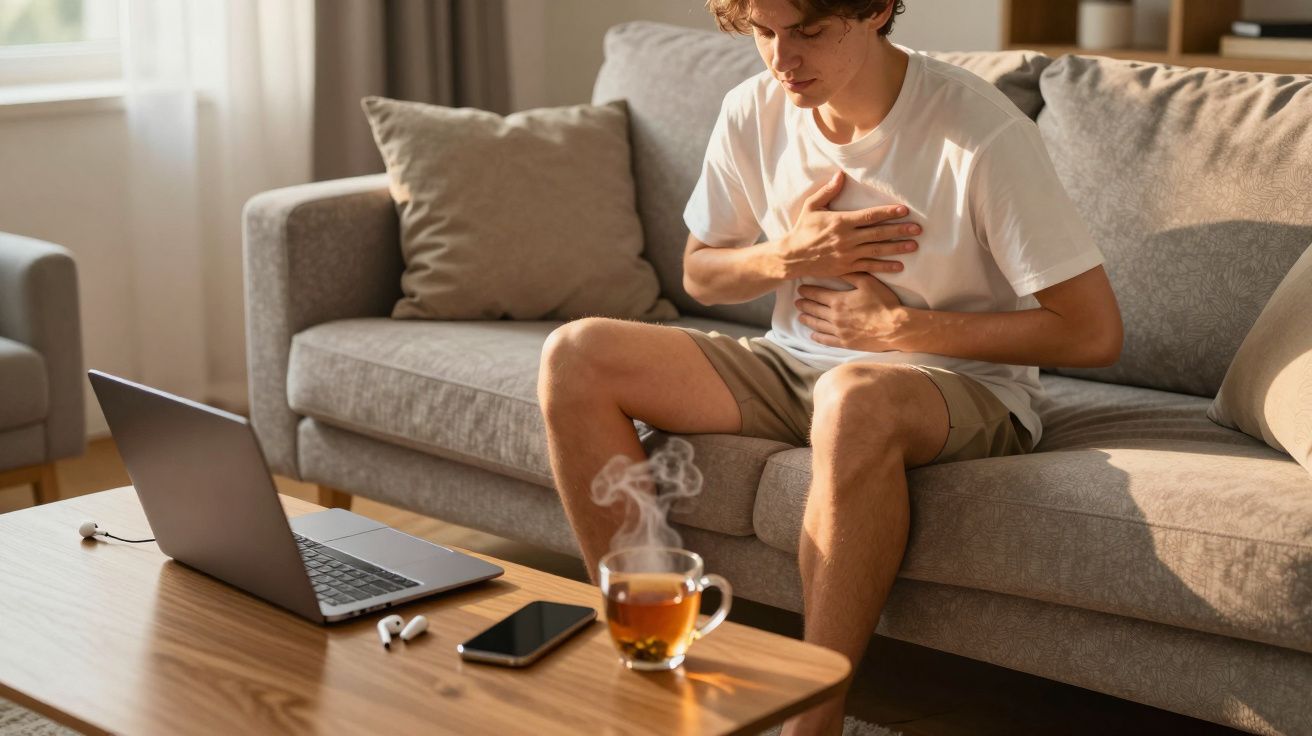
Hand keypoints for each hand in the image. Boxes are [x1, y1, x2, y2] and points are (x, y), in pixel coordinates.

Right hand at [775, 171, 920, 280]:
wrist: (792, 257)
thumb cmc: (802, 230)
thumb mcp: (811, 206)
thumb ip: (828, 191)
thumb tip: (840, 175)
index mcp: (841, 221)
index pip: (870, 216)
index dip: (888, 212)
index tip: (904, 210)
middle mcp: (848, 238)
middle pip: (879, 233)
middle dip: (900, 230)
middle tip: (918, 229)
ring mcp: (848, 254)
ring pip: (877, 250)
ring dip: (897, 248)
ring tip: (914, 246)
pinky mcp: (847, 267)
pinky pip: (869, 267)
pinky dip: (885, 267)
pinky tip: (899, 266)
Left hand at [796, 273, 909, 351]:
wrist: (895, 327)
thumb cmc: (883, 303)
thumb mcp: (868, 282)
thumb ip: (851, 274)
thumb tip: (837, 267)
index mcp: (838, 300)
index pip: (817, 294)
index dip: (807, 291)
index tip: (800, 289)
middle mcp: (834, 316)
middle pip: (814, 309)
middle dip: (804, 304)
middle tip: (797, 302)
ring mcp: (839, 331)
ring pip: (818, 325)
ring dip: (808, 319)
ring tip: (800, 317)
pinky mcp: (845, 343)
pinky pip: (827, 340)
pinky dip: (818, 337)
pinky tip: (813, 335)